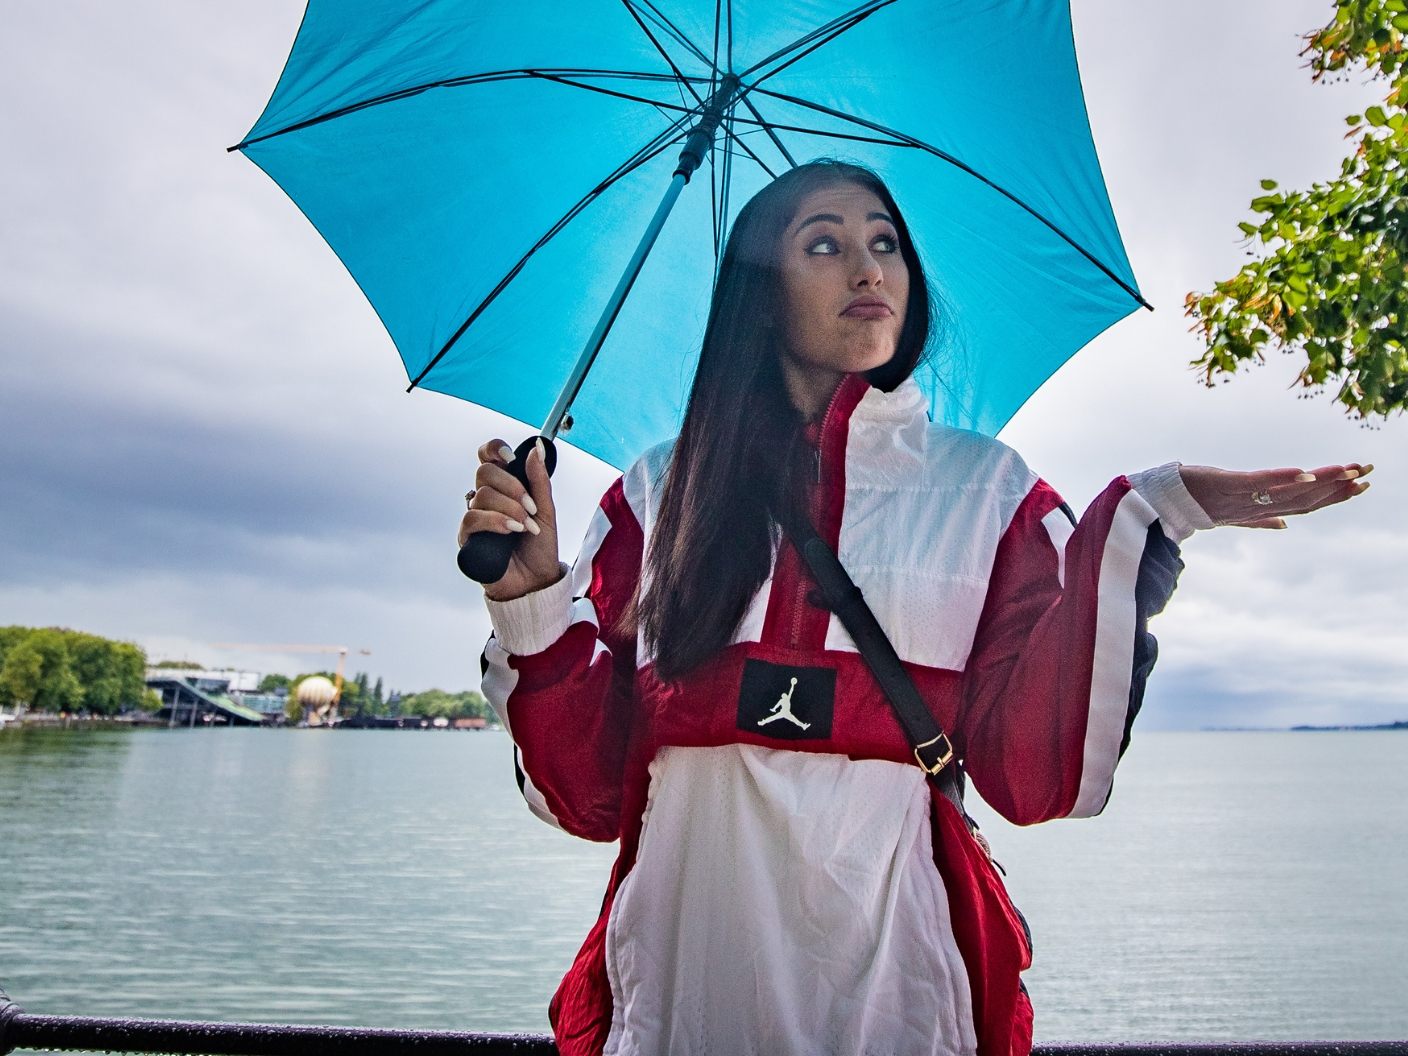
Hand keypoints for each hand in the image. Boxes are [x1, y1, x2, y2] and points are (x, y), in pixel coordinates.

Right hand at [458, 437, 561, 599]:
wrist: (536, 580)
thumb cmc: (539, 547)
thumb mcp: (546, 510)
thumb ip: (539, 480)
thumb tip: (536, 447)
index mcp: (504, 488)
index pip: (487, 457)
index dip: (494, 449)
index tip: (511, 458)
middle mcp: (486, 499)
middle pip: (484, 472)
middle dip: (511, 486)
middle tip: (530, 506)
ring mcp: (475, 517)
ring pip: (481, 495)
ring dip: (509, 508)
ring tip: (525, 526)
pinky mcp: (467, 538)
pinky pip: (472, 518)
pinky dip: (495, 521)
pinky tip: (511, 530)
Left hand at [1179, 463, 1372, 528]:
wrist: (1162, 502)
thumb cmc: (1196, 503)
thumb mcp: (1232, 513)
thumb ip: (1261, 518)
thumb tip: (1287, 524)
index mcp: (1261, 512)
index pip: (1305, 505)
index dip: (1334, 497)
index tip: (1361, 484)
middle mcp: (1255, 508)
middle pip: (1303, 499)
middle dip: (1337, 487)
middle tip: (1366, 474)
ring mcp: (1241, 498)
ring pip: (1287, 492)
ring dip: (1320, 480)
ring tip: (1346, 470)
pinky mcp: (1225, 485)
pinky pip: (1257, 484)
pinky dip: (1280, 478)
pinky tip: (1303, 472)